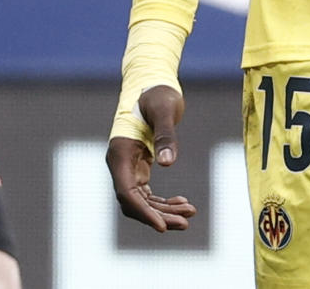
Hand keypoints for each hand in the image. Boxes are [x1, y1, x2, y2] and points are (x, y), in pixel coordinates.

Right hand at [106, 86, 198, 232]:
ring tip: (189, 213)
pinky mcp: (139, 167)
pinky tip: (183, 203)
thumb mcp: (164, 110)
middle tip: (185, 223)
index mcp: (120, 152)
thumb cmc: (157, 93)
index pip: (126, 192)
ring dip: (164, 211)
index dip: (143, 212)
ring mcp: (128, 167)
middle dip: (158, 215)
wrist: (153, 83)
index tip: (161, 226)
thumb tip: (167, 163)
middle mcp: (120, 163)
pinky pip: (148, 193)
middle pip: (135, 202)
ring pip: (142, 201)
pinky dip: (164, 201)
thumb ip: (165, 135)